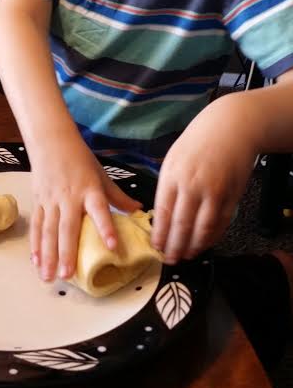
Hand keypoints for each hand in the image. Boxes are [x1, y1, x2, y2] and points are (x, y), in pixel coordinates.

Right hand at [30, 140, 140, 281]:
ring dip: (48, 255)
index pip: (100, 210)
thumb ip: (118, 195)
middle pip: (67, 228)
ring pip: (48, 231)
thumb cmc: (79, 158)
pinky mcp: (39, 201)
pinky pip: (37, 226)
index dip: (106, 228)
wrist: (51, 141)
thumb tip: (138, 211)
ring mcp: (51, 200)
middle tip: (67, 275)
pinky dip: (35, 245)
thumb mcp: (101, 174)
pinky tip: (36, 261)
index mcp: (89, 190)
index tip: (113, 246)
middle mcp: (69, 197)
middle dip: (66, 252)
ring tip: (48, 276)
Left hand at [151, 94, 257, 263]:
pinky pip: (220, 223)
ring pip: (202, 229)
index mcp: (172, 175)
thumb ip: (168, 185)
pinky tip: (204, 243)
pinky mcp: (231, 196)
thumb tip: (161, 215)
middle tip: (170, 260)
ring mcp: (213, 192)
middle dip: (174, 247)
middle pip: (180, 225)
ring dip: (194, 247)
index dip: (159, 234)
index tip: (156, 248)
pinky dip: (212, 237)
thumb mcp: (173, 158)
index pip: (162, 213)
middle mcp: (191, 185)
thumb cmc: (198, 142)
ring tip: (187, 256)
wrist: (230, 127)